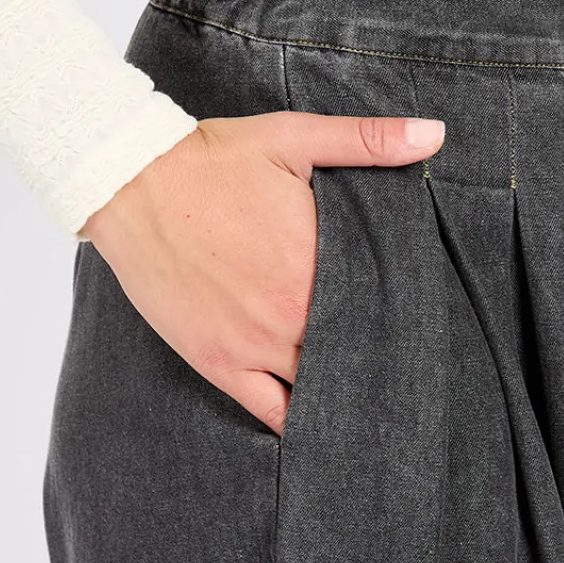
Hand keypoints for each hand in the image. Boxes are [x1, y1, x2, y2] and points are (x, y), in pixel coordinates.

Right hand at [78, 112, 445, 433]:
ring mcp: (253, 345)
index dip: (405, 319)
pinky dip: (297, 422)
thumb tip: (434, 135)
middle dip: (379, 359)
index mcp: (319, 264)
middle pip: (356, 354)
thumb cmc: (212, 159)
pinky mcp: (217, 362)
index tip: (424, 328)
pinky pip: (269, 410)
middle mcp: (292, 315)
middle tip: (406, 369)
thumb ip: (368, 141)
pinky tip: (319, 428)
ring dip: (344, 392)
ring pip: (318, 389)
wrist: (129, 181)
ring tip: (371, 401)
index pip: (384, 308)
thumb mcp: (295, 137)